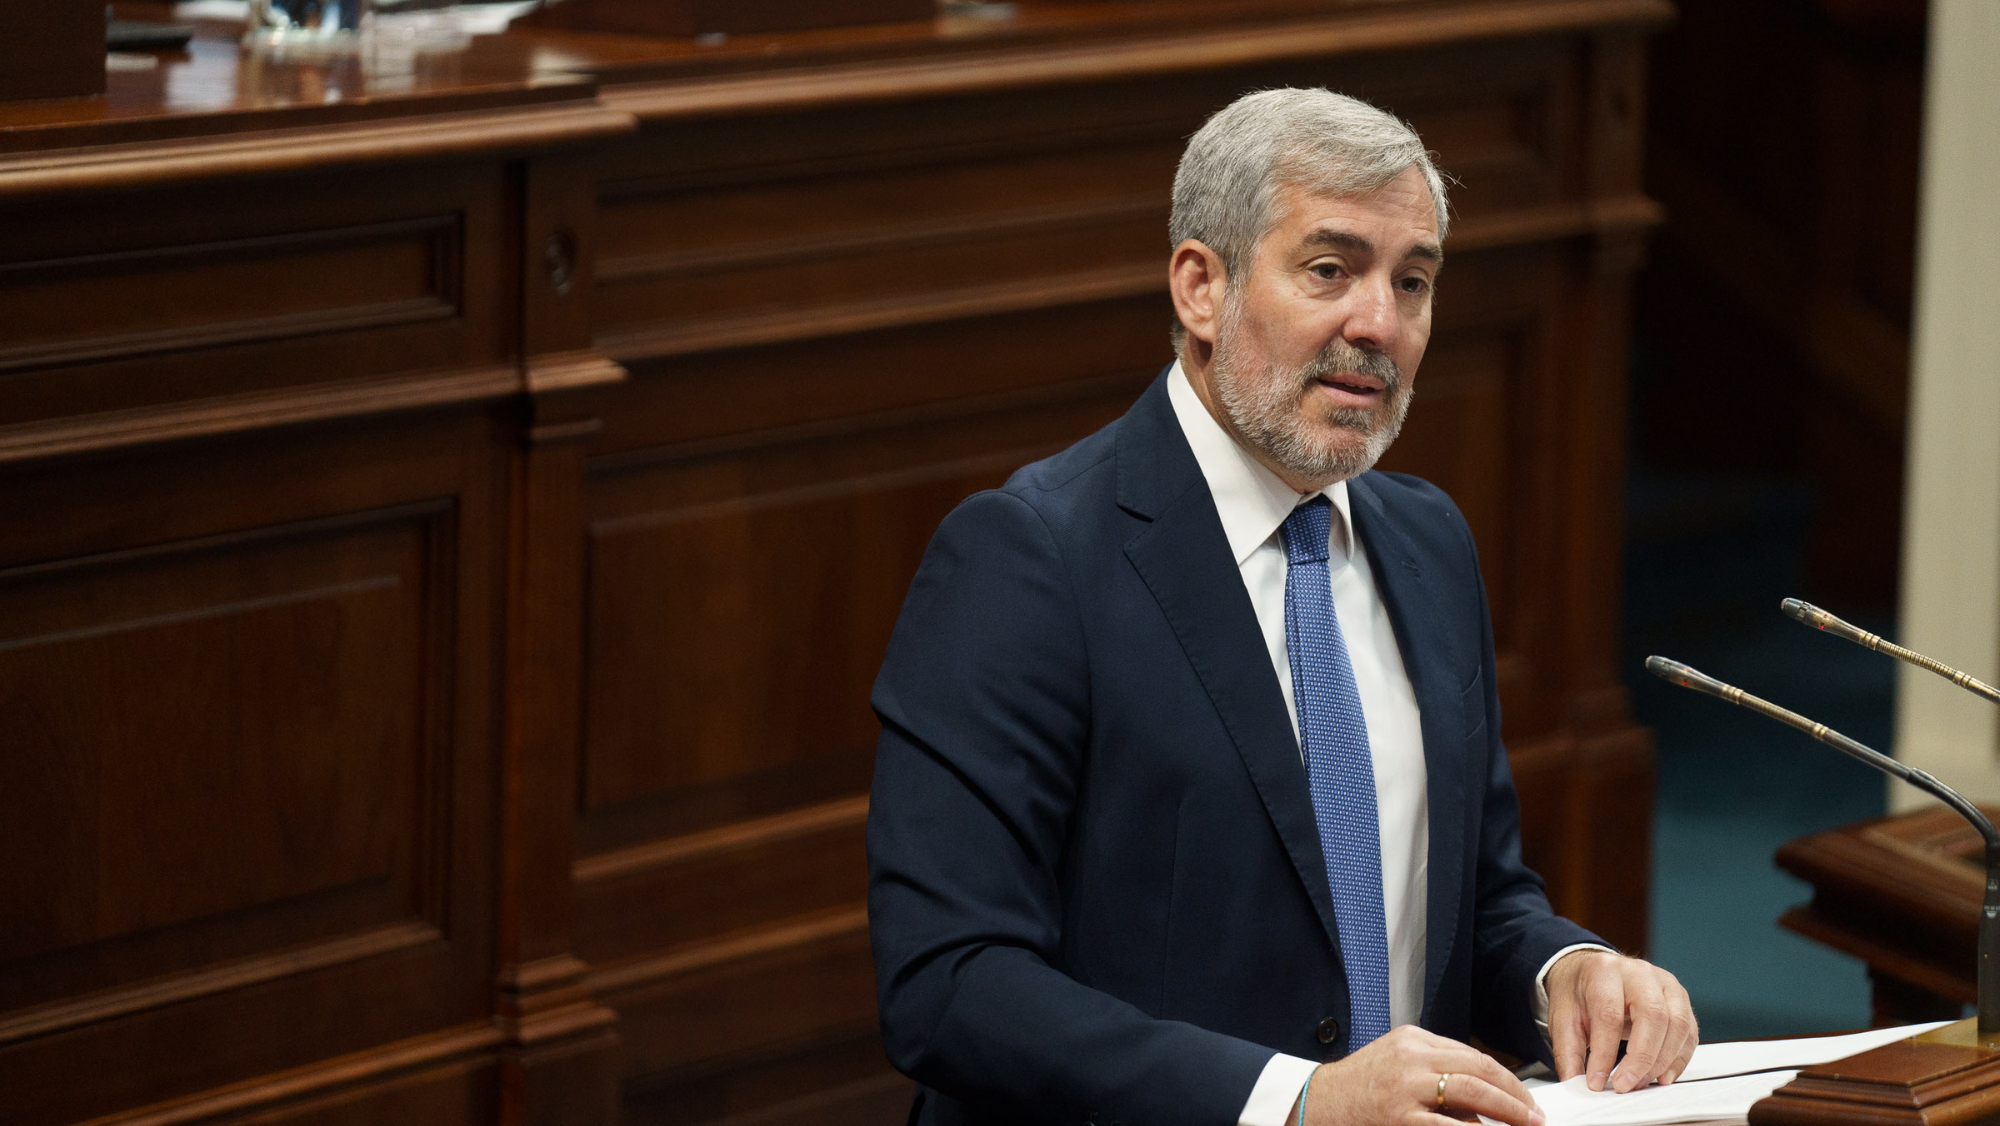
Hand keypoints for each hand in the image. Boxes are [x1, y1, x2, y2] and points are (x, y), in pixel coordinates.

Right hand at [1290, 1025, 1545, 1125]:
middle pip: (1479, 1070)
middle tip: (1535, 1115)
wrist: (1317, 1103)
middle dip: (1514, 1095)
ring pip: (1471, 1094)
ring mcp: (1405, 1087)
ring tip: (1525, 1125)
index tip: (1524, 1097)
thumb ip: (1434, 1070)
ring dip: (1506, 1113)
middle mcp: (1411, 1057)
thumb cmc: (1357, 1087)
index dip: (1505, 1078)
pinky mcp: (1399, 1117)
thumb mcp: (1396, 1063)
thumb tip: (1481, 1101)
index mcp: (1412, 1039)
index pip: (1472, 1054)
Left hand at [1546, 950, 1696, 1092]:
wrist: (1593, 972)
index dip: (1605, 1053)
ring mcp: (1665, 983)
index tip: (1596, 1081)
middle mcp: (1639, 973)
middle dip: (1641, 1059)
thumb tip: (1574, 1082)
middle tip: (1625, 1086)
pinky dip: (1679, 1059)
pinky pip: (1689, 1032)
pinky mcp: (1681, 999)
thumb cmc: (1580, 993)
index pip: (1609, 1014)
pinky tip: (1661, 1075)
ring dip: (1663, 1061)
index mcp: (1604, 971)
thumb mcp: (1563, 1017)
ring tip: (1641, 1082)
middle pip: (1653, 1016)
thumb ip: (1568, 1051)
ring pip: (1678, 1024)